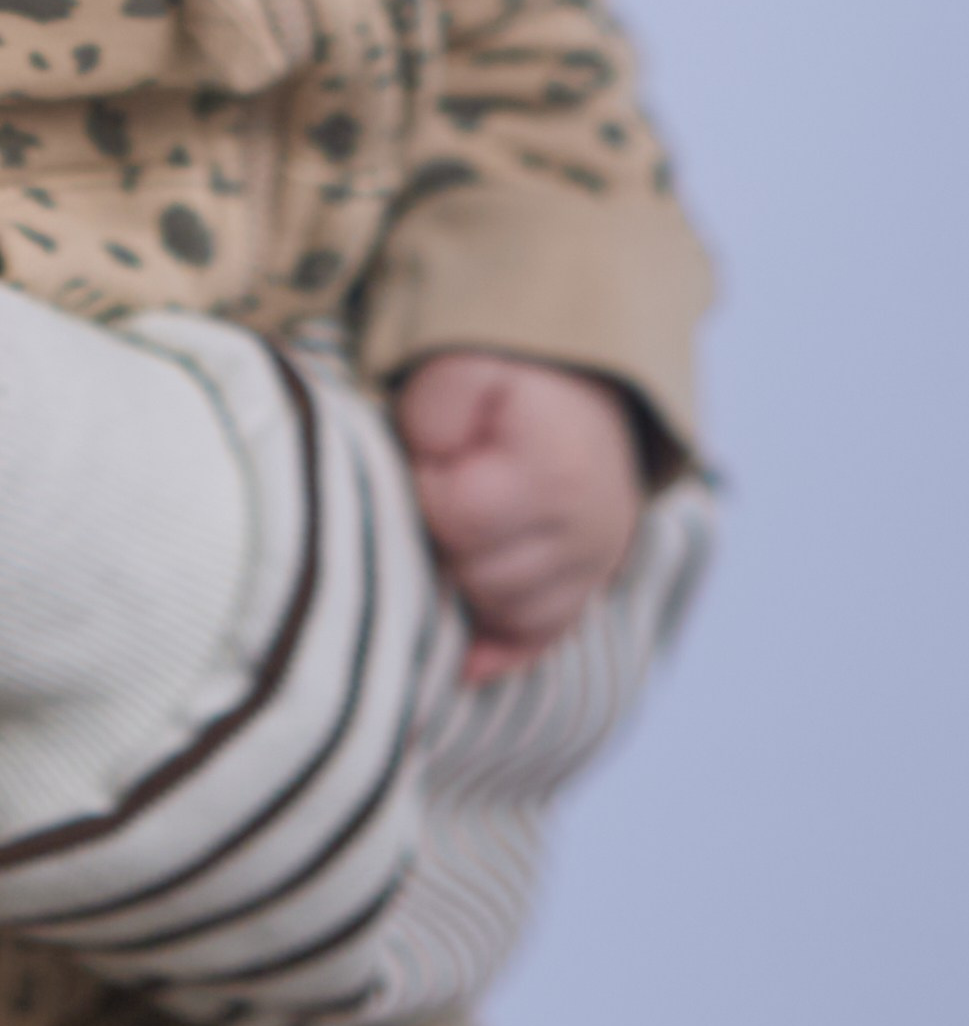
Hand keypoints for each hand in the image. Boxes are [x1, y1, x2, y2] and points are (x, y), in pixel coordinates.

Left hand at [393, 351, 642, 682]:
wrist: (581, 380)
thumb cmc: (509, 375)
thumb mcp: (463, 364)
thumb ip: (433, 406)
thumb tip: (429, 470)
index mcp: (556, 473)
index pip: (459, 517)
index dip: (429, 488)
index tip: (433, 457)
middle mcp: (589, 530)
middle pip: (481, 576)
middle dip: (445, 539)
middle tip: (445, 490)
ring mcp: (596, 564)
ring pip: (507, 614)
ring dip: (468, 582)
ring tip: (459, 529)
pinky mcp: (592, 584)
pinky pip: (544, 638)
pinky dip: (503, 647)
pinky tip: (468, 662)